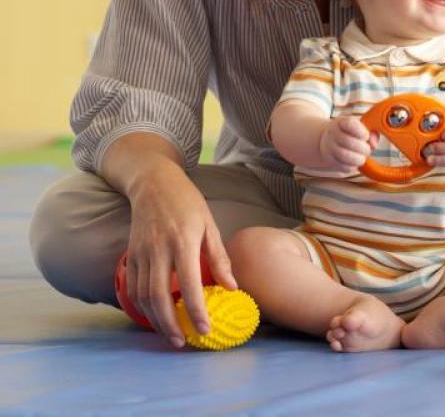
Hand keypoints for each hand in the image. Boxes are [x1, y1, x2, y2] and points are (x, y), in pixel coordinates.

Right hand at [126, 164, 236, 347]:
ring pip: (144, 295)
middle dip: (170, 324)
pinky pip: (132, 286)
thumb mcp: (210, 225)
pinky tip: (152, 316)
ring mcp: (141, 253)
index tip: (205, 330)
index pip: (189, 284)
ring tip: (169, 334)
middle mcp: (159, 249)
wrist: (153, 183)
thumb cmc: (188, 203)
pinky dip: (140, 305)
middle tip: (182, 343)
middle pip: (160, 296)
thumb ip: (219, 257)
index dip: (196, 310)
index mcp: (183, 242)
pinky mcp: (130, 254)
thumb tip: (231, 288)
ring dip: (155, 319)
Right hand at [319, 116, 377, 171]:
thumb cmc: (350, 134)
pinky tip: (354, 163)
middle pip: (348, 141)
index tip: (366, 136)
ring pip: (345, 155)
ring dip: (359, 158)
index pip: (349, 124)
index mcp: (342, 122)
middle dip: (363, 148)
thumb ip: (371, 133)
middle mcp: (333, 133)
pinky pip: (344, 167)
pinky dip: (353, 166)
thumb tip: (373, 145)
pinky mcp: (330, 161)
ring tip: (362, 157)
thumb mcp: (360, 128)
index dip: (361, 132)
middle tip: (367, 150)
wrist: (328, 140)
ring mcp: (330, 148)